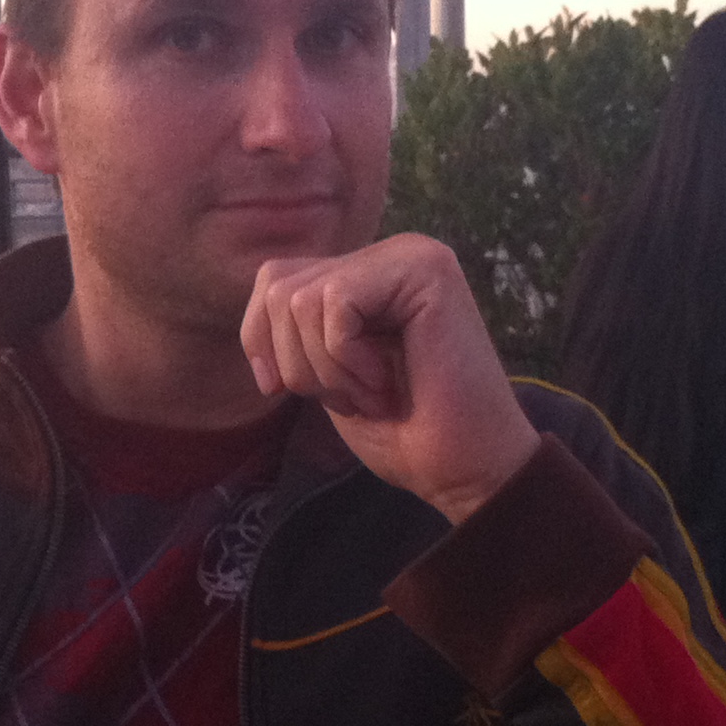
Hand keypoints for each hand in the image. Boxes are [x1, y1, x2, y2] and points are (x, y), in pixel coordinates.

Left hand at [242, 233, 541, 523]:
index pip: (274, 279)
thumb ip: (299, 330)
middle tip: (354, 396)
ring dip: (327, 369)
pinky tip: (388, 382)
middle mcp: (390, 254)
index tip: (280, 388)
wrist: (466, 472)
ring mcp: (411, 255)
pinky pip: (336, 302)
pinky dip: (348, 360)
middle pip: (280, 287)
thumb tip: (259, 306)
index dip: (260, 339)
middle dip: (298, 362)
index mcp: (368, 274)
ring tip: (375, 392)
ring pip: (302, 298)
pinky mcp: (427, 269)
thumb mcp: (327, 373)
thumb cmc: (405, 433)